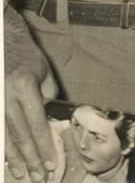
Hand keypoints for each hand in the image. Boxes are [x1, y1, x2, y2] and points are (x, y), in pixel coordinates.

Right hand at [5, 7, 57, 181]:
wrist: (1, 41)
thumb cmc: (26, 57)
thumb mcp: (42, 71)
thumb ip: (46, 95)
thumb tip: (49, 118)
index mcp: (24, 86)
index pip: (36, 122)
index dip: (44, 144)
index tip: (51, 161)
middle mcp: (5, 95)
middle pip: (18, 134)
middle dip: (30, 157)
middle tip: (39, 175)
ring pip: (2, 136)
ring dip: (13, 158)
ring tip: (22, 174)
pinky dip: (0, 148)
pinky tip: (6, 160)